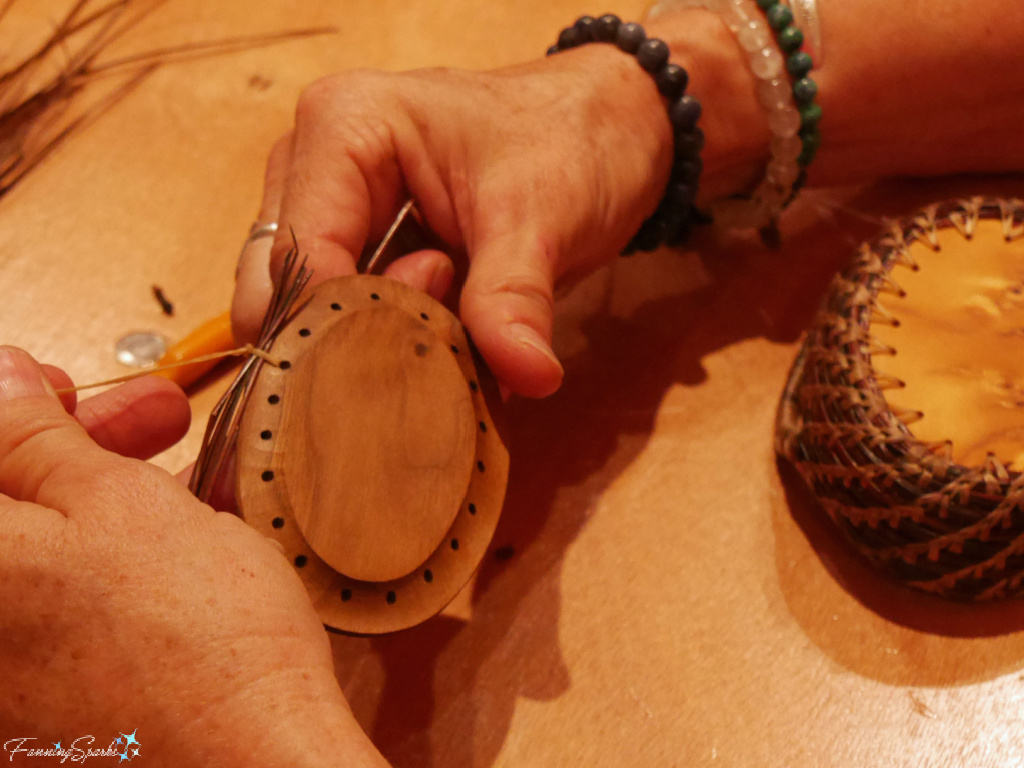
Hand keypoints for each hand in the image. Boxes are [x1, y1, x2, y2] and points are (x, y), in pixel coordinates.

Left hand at [0, 347, 386, 767]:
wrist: (251, 765)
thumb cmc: (199, 640)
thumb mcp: (123, 506)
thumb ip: (40, 439)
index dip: (13, 404)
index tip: (65, 387)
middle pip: (7, 506)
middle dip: (67, 444)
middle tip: (145, 420)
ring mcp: (4, 676)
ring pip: (39, 552)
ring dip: (99, 497)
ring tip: (183, 480)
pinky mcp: (41, 705)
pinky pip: (61, 605)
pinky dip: (106, 560)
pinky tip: (173, 541)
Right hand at [232, 44, 677, 397]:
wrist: (606, 131)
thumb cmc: (570, 141)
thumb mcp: (543, 215)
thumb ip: (515, 297)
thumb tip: (524, 376)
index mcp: (342, 128)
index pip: (301, 254)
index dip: (342, 325)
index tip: (404, 371)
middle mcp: (313, 168)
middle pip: (285, 289)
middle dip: (349, 340)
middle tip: (436, 351)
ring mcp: (329, 212)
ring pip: (312, 313)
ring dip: (372, 348)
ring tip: (451, 342)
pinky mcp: (356, 249)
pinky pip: (347, 317)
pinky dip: (387, 348)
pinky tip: (442, 354)